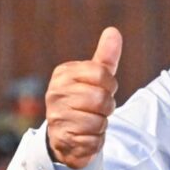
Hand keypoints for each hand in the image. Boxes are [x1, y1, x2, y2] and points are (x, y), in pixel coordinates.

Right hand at [45, 27, 122, 168]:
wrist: (65, 135)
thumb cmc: (83, 100)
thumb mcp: (94, 77)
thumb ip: (105, 57)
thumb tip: (113, 31)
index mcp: (63, 74)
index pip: (102, 74)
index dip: (109, 85)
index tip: (102, 89)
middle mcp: (55, 93)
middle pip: (102, 98)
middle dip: (107, 106)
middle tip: (96, 109)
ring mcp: (57, 117)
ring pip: (100, 120)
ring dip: (102, 124)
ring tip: (89, 121)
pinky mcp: (63, 139)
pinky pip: (95, 138)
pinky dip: (96, 139)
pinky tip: (85, 135)